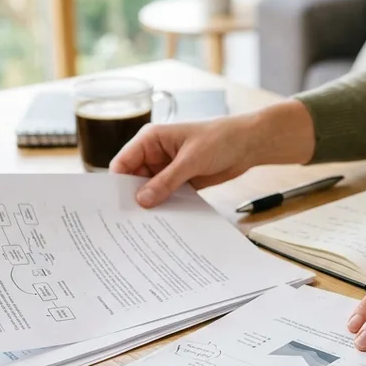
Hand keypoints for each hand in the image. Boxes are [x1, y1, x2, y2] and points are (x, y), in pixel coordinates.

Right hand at [110, 100, 315, 206]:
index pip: (122, 163)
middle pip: (133, 180)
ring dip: (151, 205)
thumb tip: (142, 201)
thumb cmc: (220, 139)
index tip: (116, 207)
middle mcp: (154, 154)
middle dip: (133, 198)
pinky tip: (164, 221)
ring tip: (146, 226)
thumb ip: (167, 180)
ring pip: (149, 191)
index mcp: (150, 139)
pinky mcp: (180, 180)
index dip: (117, 184)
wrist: (249, 144)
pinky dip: (165, 206)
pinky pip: (166, 196)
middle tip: (131, 222)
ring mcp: (167, 168)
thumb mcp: (191, 160)